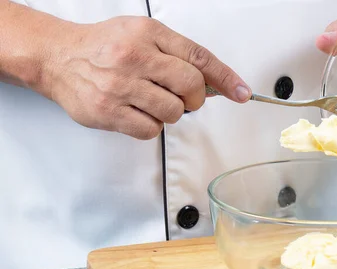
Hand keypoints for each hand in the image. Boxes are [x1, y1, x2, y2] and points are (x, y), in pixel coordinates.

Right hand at [43, 16, 250, 139]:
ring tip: (150, 100)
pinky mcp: (108, 112)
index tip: (242, 92)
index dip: (225, 77)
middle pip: (191, 87)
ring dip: (170, 112)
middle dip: (193, 97)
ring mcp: (119, 86)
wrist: (58, 57)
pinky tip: (136, 112)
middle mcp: (134, 57)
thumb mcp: (143, 34)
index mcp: (148, 34)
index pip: (198, 57)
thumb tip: (216, 84)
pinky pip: (151, 130)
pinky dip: (151, 125)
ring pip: (173, 112)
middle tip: (181, 95)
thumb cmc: (106, 47)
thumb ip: (178, 53)